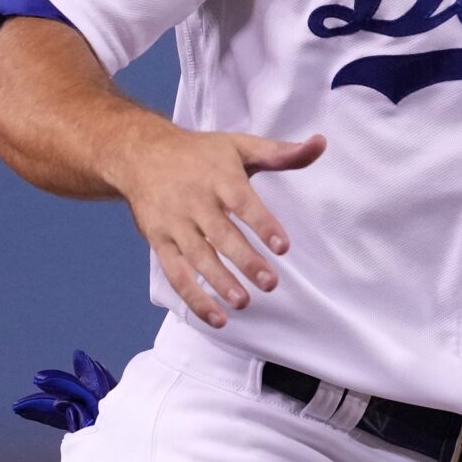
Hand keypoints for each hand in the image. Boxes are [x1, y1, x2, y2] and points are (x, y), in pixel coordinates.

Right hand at [105, 125, 325, 326]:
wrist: (140, 154)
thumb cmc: (200, 153)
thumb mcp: (240, 145)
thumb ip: (281, 153)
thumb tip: (321, 144)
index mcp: (219, 178)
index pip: (243, 202)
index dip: (263, 224)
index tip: (283, 246)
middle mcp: (195, 202)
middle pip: (220, 235)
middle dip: (244, 261)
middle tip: (270, 283)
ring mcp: (174, 224)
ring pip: (197, 257)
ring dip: (219, 282)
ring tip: (243, 302)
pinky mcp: (159, 242)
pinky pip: (175, 273)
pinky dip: (193, 297)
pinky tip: (217, 318)